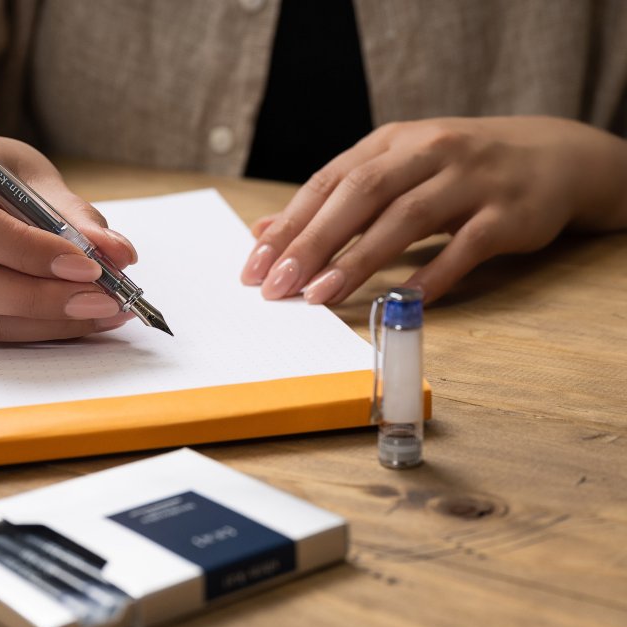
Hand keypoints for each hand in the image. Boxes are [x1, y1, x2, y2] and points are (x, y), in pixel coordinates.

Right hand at [0, 129, 137, 341]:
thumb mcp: (27, 170)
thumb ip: (70, 211)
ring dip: (45, 322)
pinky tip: (77, 318)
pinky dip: (36, 328)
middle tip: (101, 300)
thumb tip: (119, 254)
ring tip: (102, 312)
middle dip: (37, 297)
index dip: (27, 250)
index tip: (89, 266)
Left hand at [241, 116, 626, 303]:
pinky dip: (432, 275)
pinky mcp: (507, 213)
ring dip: (359, 260)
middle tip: (278, 284)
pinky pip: (465, 247)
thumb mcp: (394, 170)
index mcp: (391, 142)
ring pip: (407, 218)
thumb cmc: (456, 170)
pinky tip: (401, 302)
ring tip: (320, 295)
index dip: (289, 225)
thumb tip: (266, 231)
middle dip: (313, 242)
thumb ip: (334, 200)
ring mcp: (471, 180)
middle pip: (361, 195)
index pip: (328, 182)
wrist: (553, 157)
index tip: (254, 266)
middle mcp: (429, 152)